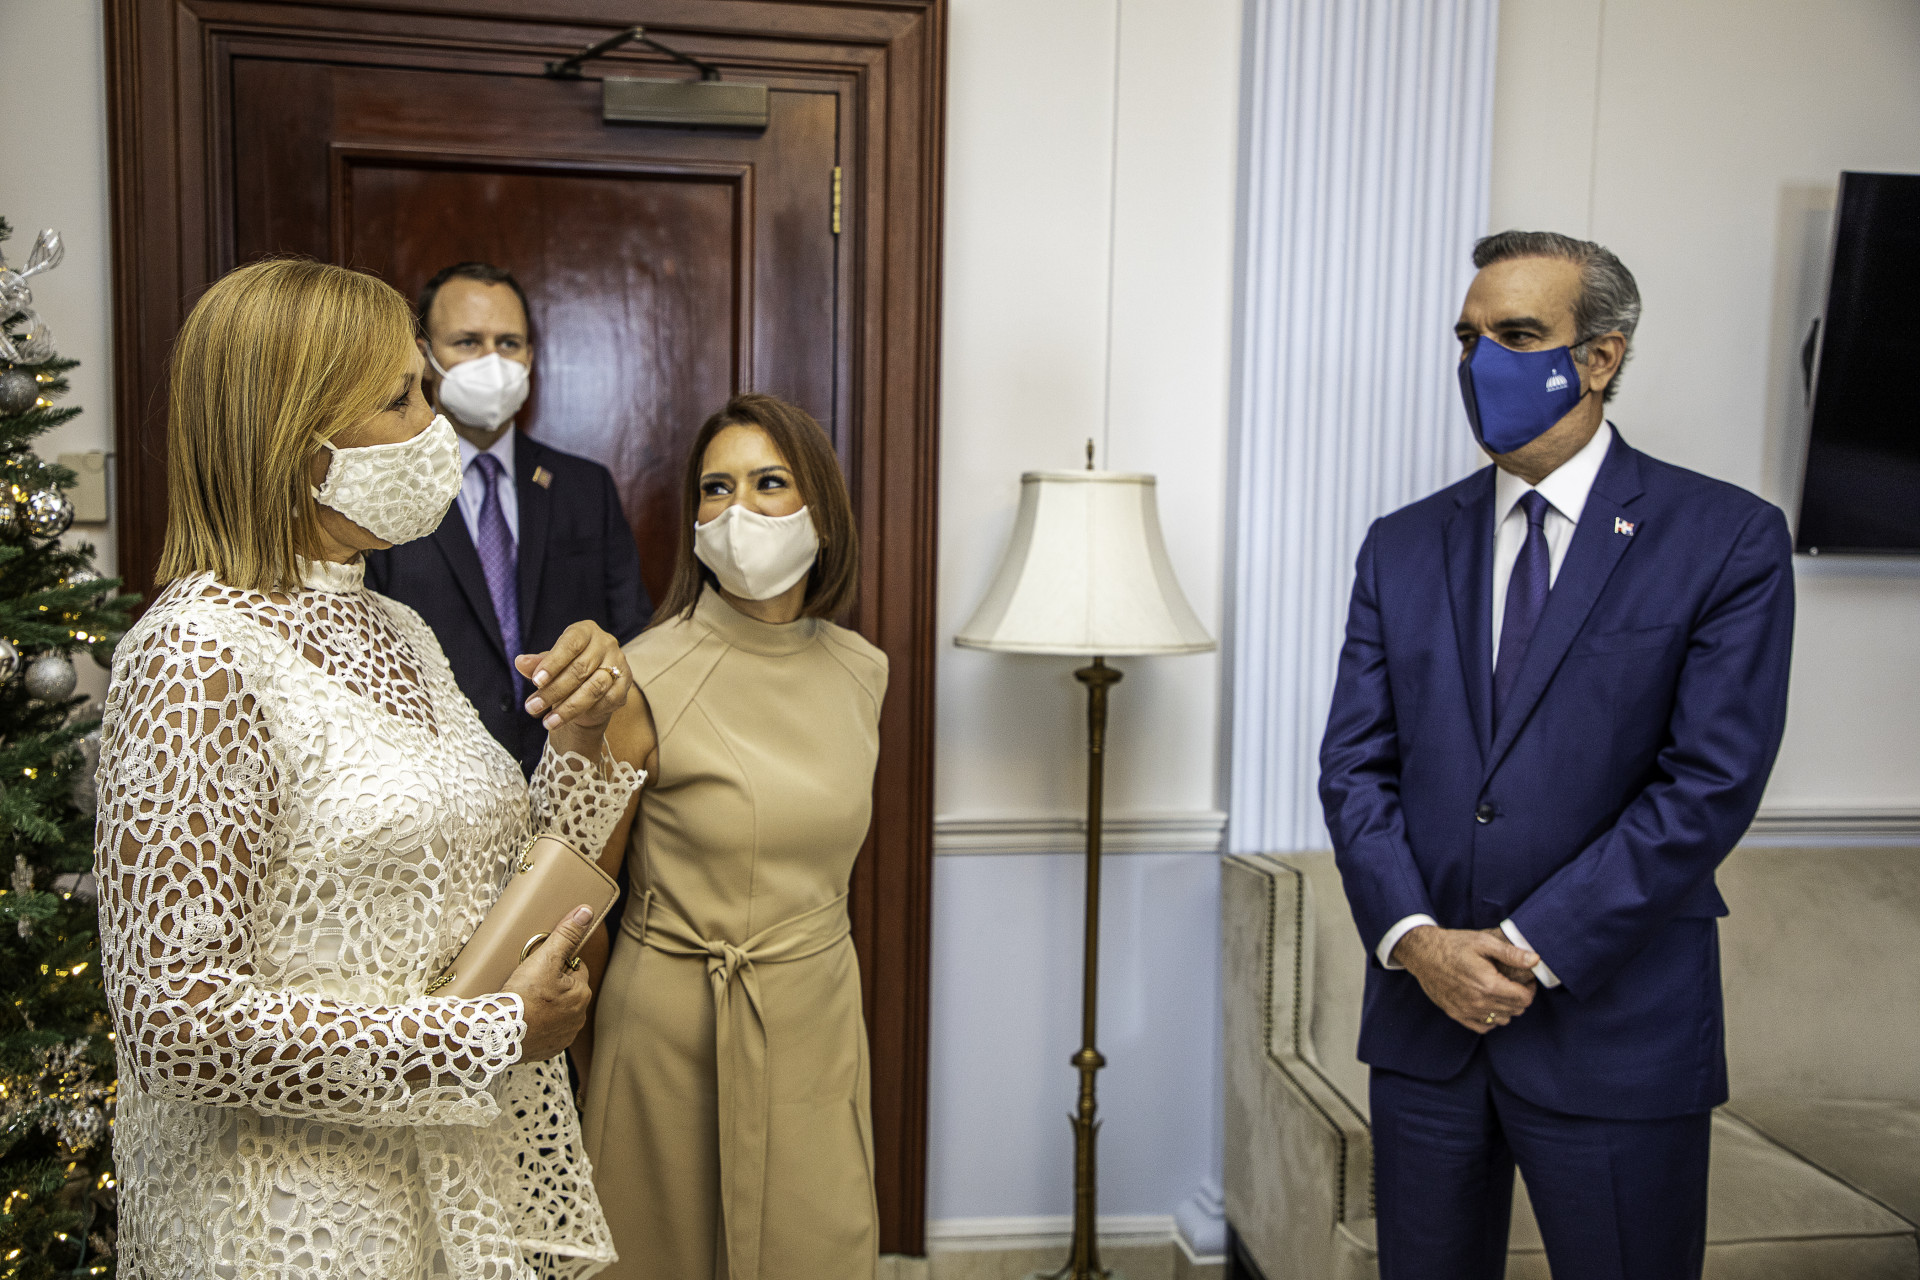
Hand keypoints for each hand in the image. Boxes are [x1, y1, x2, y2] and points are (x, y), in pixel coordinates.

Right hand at [503, 904, 594, 1062]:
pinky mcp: (549, 1049)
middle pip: (567, 991)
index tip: (540, 967)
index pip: (576, 969)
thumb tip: (585, 913)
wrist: (498, 1032)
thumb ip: (566, 935)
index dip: (557, 964)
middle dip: (553, 985)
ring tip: (525, 1001)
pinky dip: (538, 1026)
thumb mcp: (544, 958)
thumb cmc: (523, 995)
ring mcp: (564, 1036)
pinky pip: (547, 1032)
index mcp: (582, 994)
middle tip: (529, 983)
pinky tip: (524, 1020)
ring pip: (558, 1011)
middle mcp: (579, 1017)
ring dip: (546, 1006)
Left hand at [515, 622, 630, 734]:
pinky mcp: (625, 685)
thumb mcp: (551, 663)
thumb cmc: (567, 667)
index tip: (536, 681)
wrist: (592, 684)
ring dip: (568, 708)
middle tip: (532, 707)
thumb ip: (538, 663)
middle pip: (580, 669)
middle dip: (554, 691)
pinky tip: (570, 720)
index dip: (553, 663)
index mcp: (586, 631)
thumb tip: (520, 662)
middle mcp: (606, 644)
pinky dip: (588, 712)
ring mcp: (618, 664)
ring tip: (548, 722)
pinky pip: (607, 701)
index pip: (571, 644)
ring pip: (594, 688)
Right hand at [1391, 925, 1538, 1033]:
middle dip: (1520, 998)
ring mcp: (1466, 1010)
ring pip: (1501, 1020)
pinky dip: (1491, 1018)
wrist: (1423, 953)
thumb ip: (1511, 953)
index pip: (1524, 999)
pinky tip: (1488, 1003)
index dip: (1530, 989)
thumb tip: (1535, 960)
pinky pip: (1483, 1027)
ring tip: (1501, 992)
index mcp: (1489, 984)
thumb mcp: (1483, 942)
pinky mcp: (1456, 1014)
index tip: (1526, 980)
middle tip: (1515, 984)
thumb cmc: (1454, 945)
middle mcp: (1479, 1002)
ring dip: (1507, 1008)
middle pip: (1515, 1010)